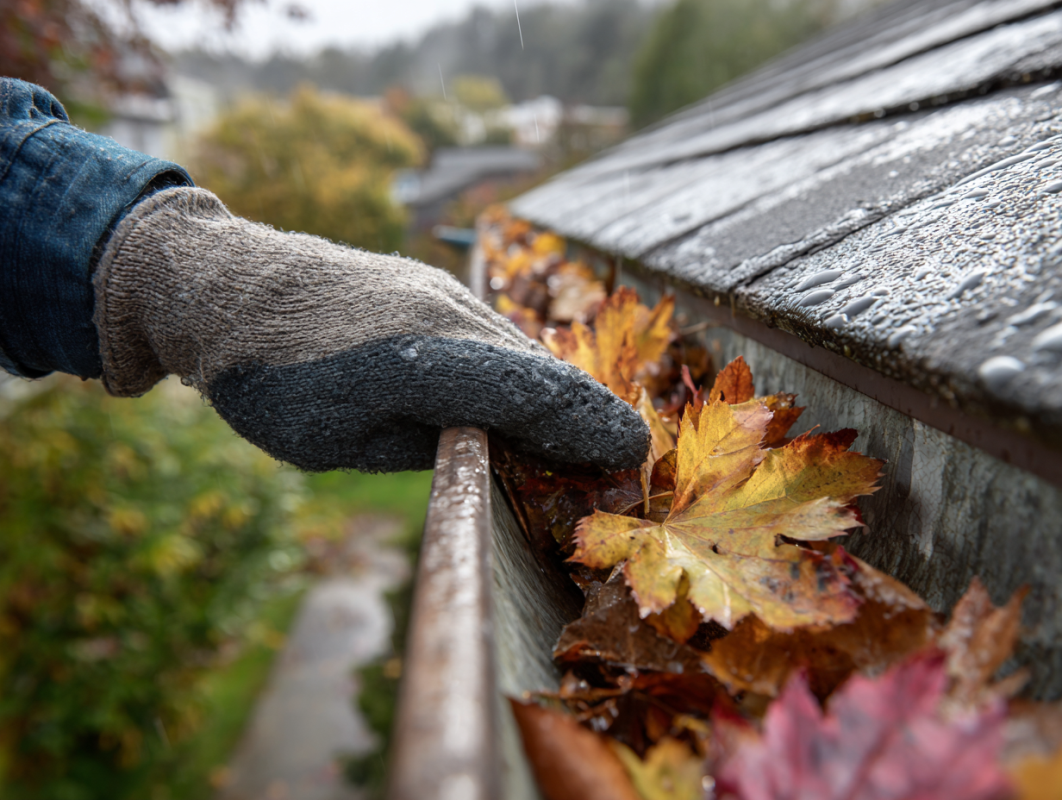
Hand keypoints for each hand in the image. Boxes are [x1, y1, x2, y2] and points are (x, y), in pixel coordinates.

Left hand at [93, 188, 649, 472]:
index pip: (534, 396)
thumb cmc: (267, 379)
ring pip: (522, 351)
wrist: (222, 284)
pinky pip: (495, 335)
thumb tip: (494, 451)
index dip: (589, 429)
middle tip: (618, 464)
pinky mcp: (432, 286)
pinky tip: (523, 403)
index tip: (630, 460)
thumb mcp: (335, 441)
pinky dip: (522, 373)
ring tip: (579, 442)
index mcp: (421, 361)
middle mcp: (447, 315)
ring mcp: (443, 293)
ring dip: (557, 397)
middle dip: (588, 419)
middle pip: (543, 372)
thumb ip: (424, 444)